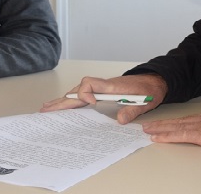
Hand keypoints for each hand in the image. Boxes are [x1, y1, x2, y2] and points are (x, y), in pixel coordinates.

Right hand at [40, 74, 167, 123]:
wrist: (153, 81)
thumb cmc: (148, 90)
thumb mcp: (145, 102)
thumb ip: (132, 110)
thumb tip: (120, 119)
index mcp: (111, 86)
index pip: (90, 83)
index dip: (85, 93)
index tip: (91, 104)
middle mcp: (102, 86)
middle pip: (77, 90)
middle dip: (62, 101)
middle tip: (46, 110)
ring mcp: (100, 89)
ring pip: (76, 92)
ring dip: (63, 101)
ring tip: (47, 109)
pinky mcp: (101, 93)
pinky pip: (81, 96)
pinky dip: (70, 101)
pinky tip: (61, 106)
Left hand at [142, 110, 200, 152]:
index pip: (188, 119)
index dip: (175, 122)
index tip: (165, 124)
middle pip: (179, 121)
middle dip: (163, 124)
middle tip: (148, 126)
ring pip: (176, 127)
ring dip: (161, 129)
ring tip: (148, 131)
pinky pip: (180, 135)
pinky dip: (167, 135)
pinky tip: (158, 138)